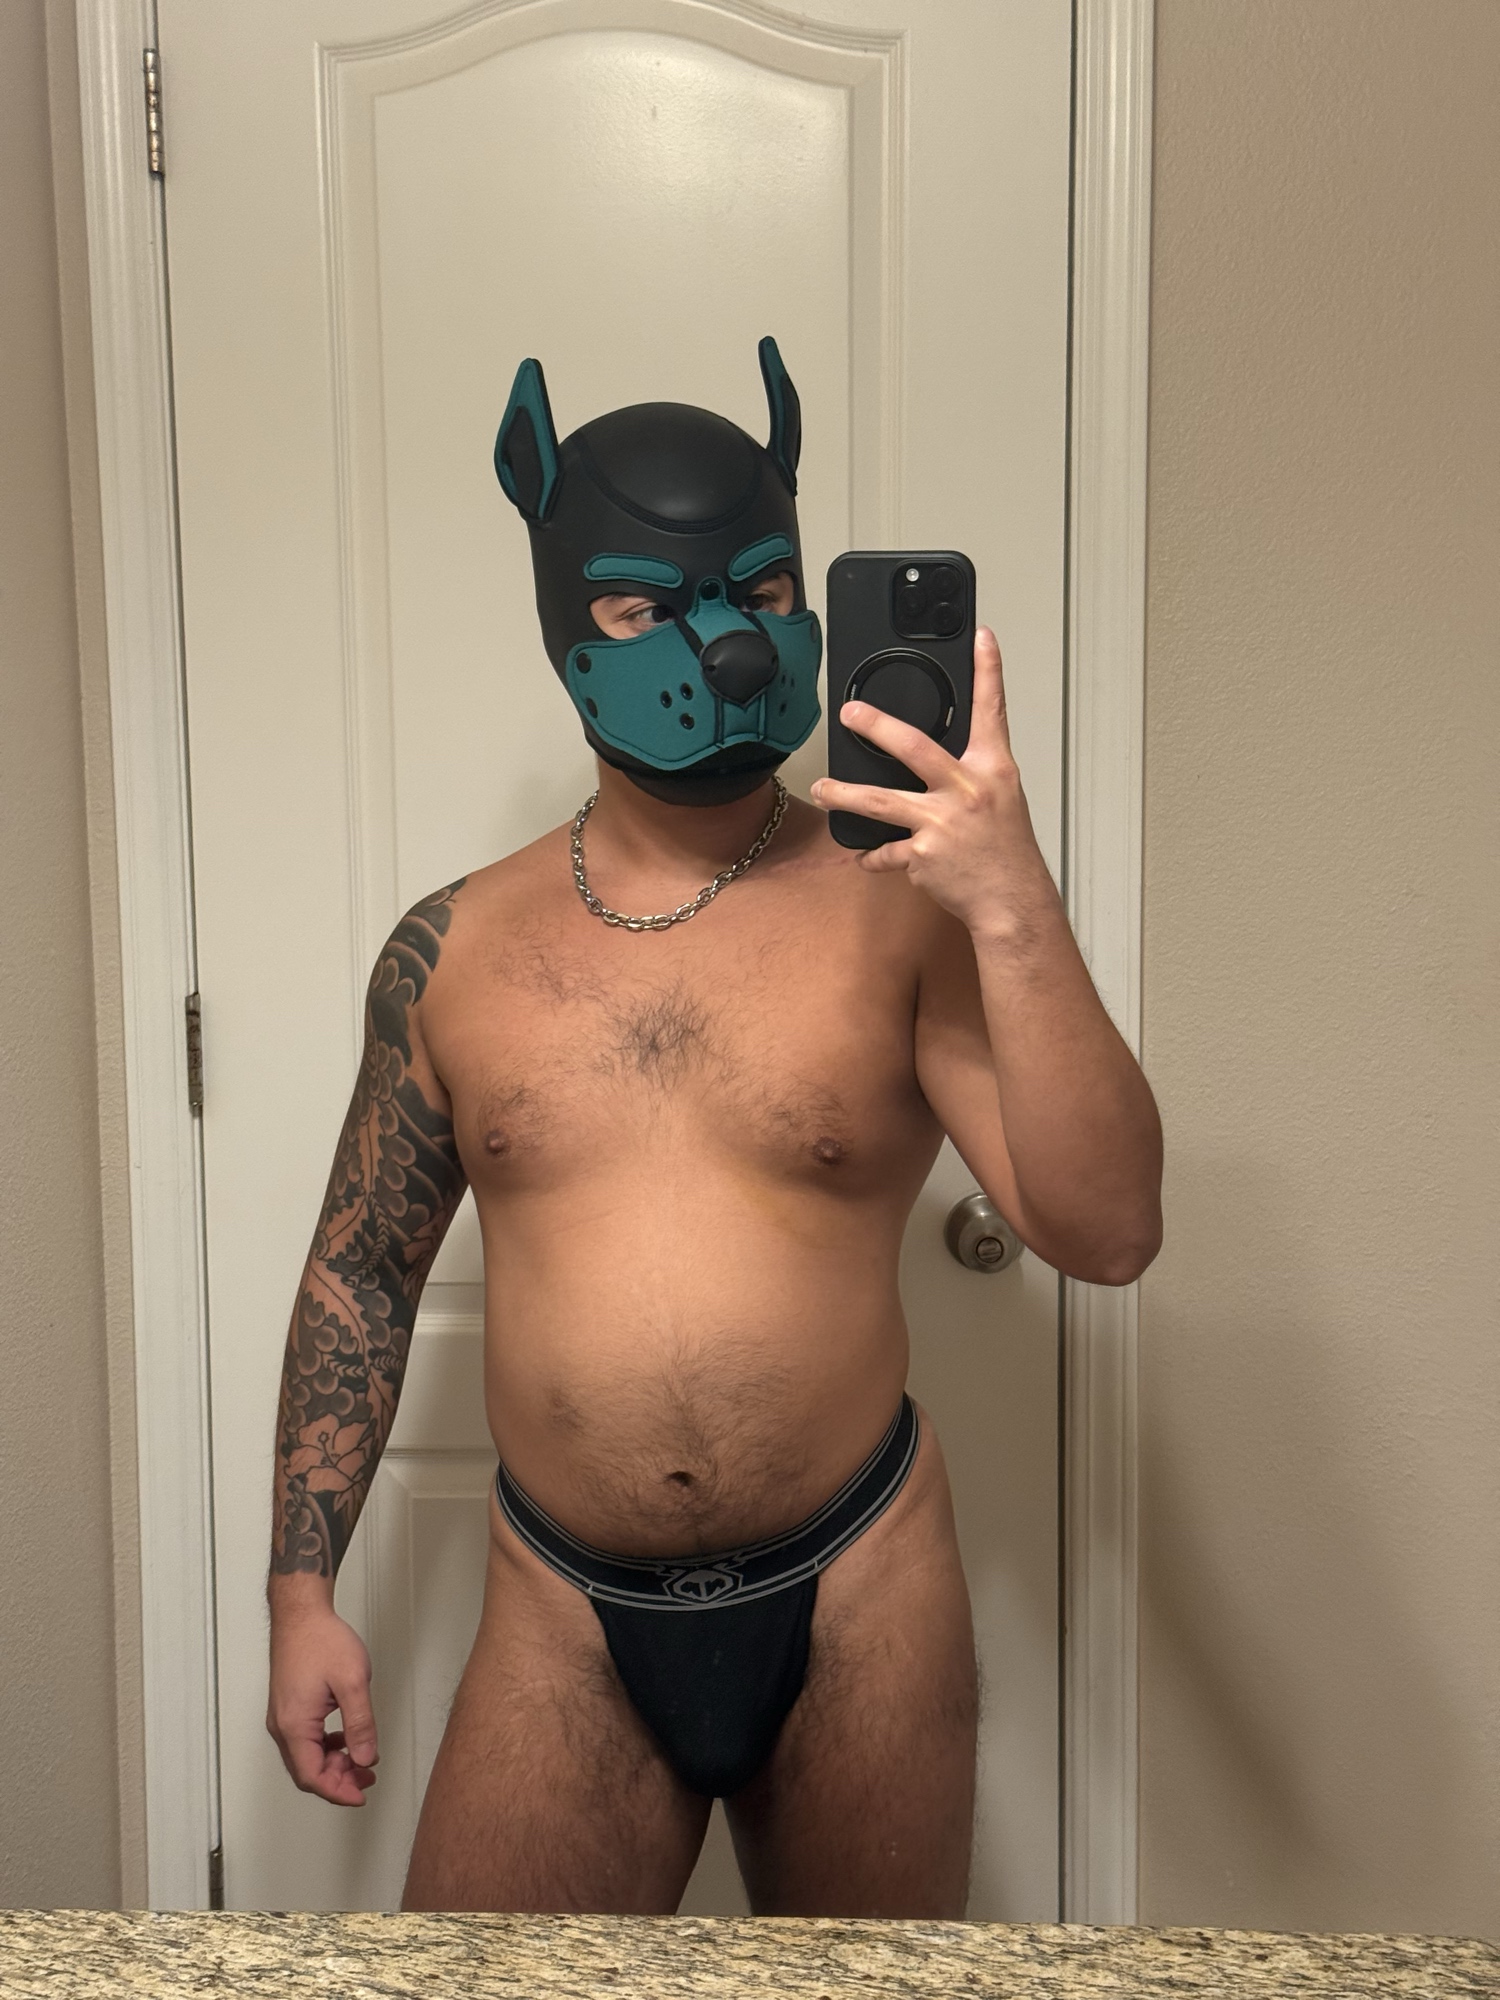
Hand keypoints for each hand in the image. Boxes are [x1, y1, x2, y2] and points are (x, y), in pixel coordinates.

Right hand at [267, 1594, 378, 1806]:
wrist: (301, 1613)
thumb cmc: (321, 1639)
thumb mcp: (352, 1681)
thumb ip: (361, 1724)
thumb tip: (365, 1758)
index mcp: (294, 1724)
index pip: (313, 1776)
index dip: (338, 1792)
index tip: (360, 1795)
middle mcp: (283, 1725)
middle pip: (308, 1771)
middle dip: (339, 1780)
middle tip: (367, 1778)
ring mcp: (283, 1716)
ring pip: (307, 1757)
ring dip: (334, 1764)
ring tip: (361, 1760)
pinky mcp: (289, 1707)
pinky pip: (306, 1740)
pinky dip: (327, 1747)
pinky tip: (346, 1739)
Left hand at [812, 628, 1058, 936]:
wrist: (1011, 901)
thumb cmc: (1007, 851)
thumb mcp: (1001, 799)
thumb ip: (970, 773)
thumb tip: (936, 758)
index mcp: (992, 770)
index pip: (992, 712)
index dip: (988, 671)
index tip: (982, 638)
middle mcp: (966, 790)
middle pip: (914, 747)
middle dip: (876, 726)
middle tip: (849, 713)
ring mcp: (942, 823)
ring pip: (881, 801)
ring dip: (845, 794)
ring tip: (822, 789)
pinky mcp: (923, 855)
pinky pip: (886, 852)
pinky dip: (874, 856)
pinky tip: (866, 857)